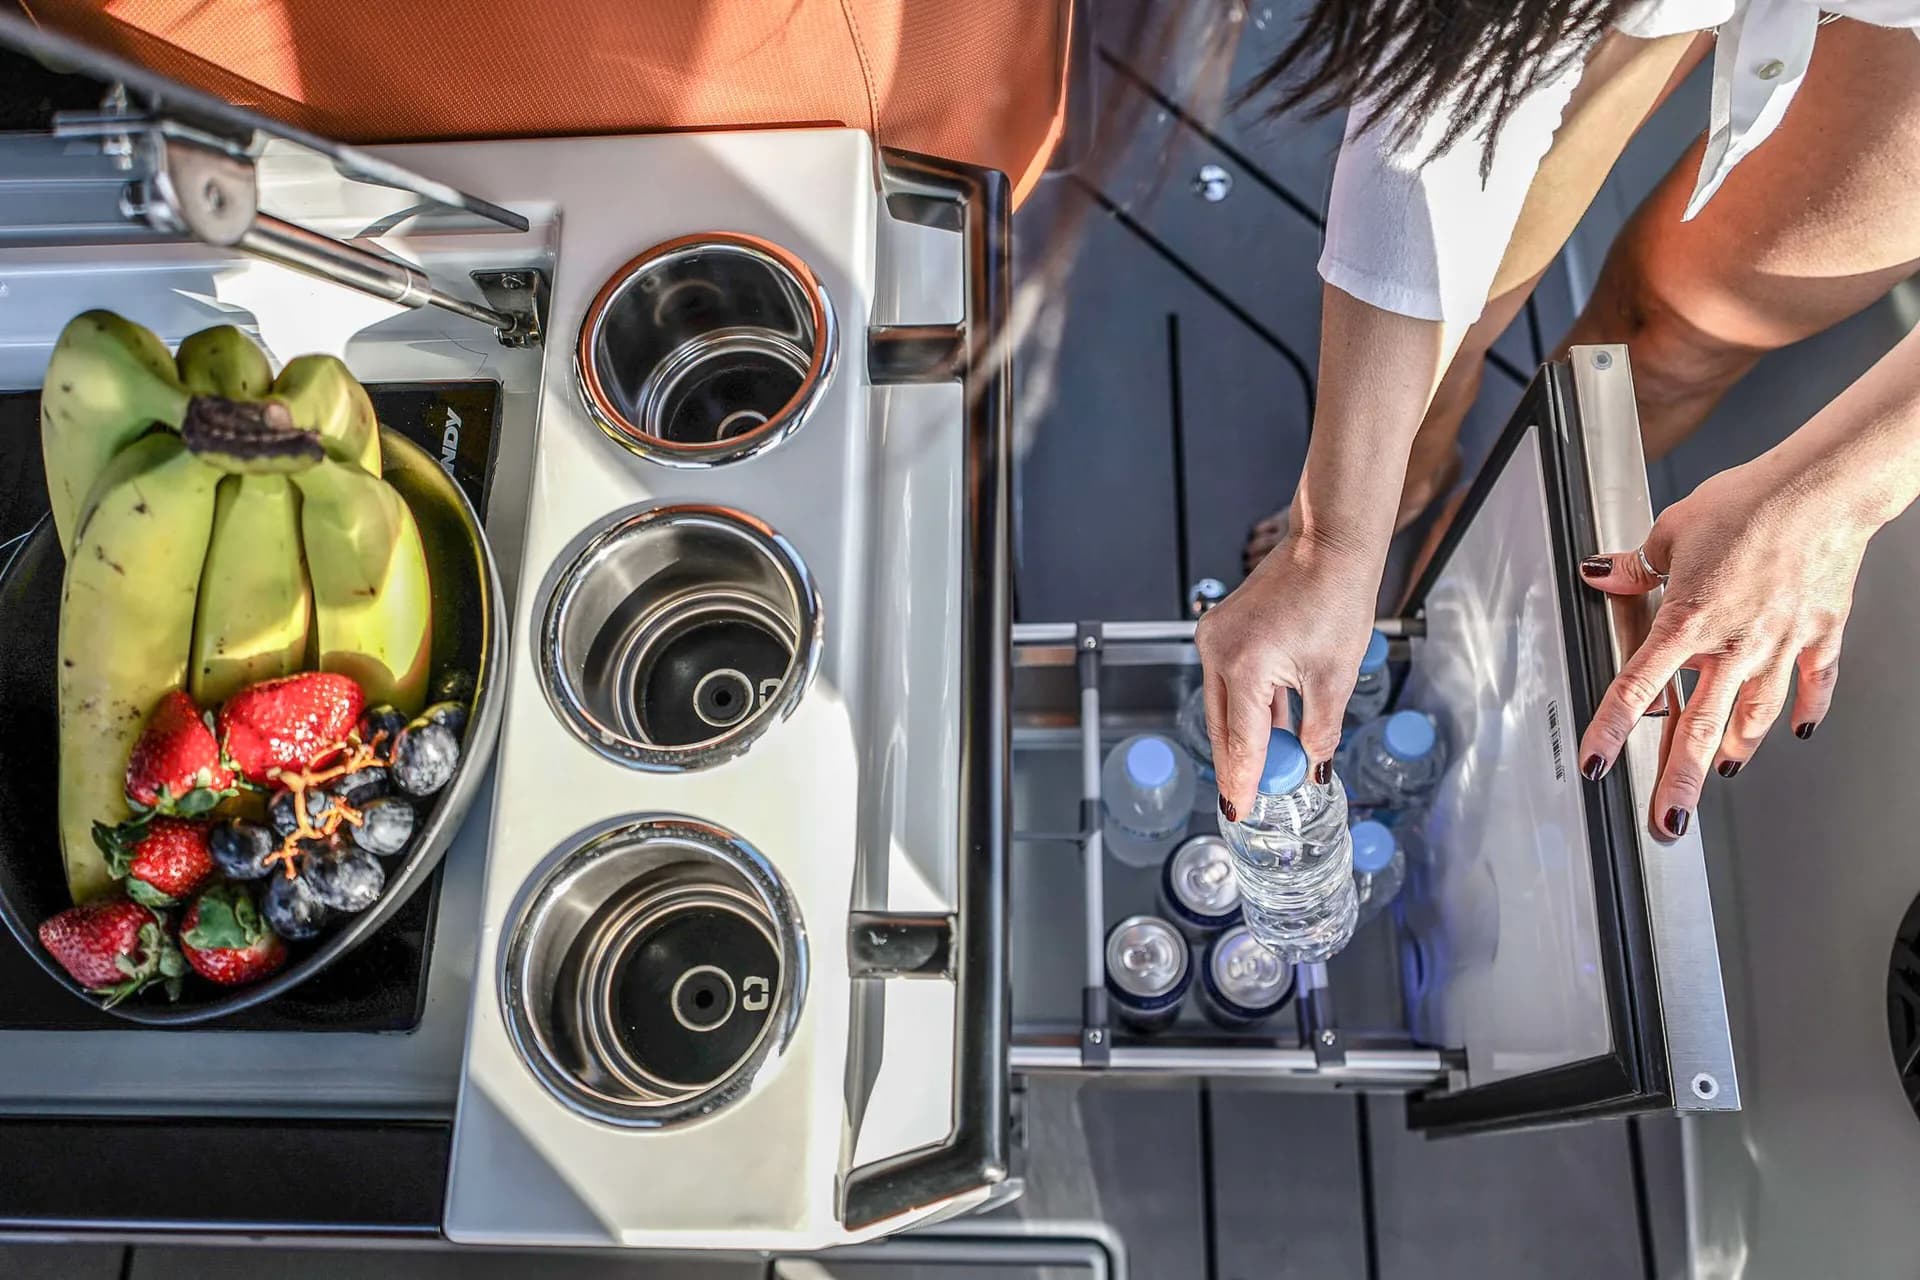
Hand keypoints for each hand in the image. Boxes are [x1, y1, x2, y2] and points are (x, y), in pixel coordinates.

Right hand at [1195, 528, 1382, 818]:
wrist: (1329, 547)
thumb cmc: (1336, 598)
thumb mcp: (1335, 676)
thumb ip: (1320, 730)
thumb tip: (1313, 765)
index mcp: (1245, 666)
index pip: (1242, 741)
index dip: (1243, 781)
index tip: (1240, 811)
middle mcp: (1218, 651)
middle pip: (1223, 727)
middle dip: (1238, 765)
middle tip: (1247, 800)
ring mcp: (1215, 638)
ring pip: (1224, 705)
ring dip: (1246, 735)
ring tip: (1264, 769)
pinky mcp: (1221, 630)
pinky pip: (1229, 681)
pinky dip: (1248, 706)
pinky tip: (1269, 728)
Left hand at [1576, 457, 1872, 839]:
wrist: (1823, 488)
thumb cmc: (1750, 500)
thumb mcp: (1671, 529)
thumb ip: (1635, 565)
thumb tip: (1604, 574)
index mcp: (1689, 620)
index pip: (1637, 688)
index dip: (1610, 731)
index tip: (1596, 764)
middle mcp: (1735, 643)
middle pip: (1697, 726)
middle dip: (1677, 781)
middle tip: (1667, 822)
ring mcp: (1781, 644)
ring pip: (1753, 715)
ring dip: (1734, 750)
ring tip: (1719, 774)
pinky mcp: (1821, 634)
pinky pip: (1813, 684)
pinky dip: (1805, 710)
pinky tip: (1796, 732)